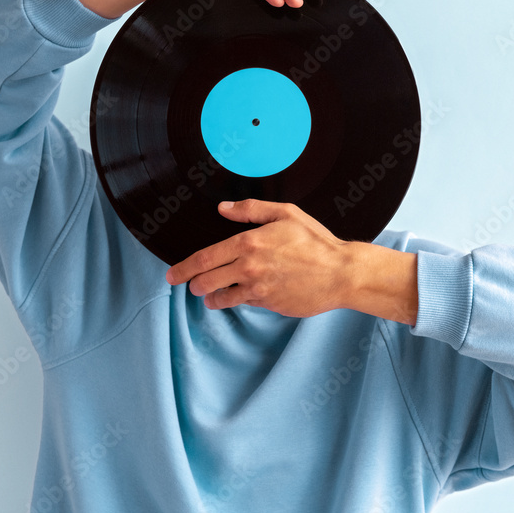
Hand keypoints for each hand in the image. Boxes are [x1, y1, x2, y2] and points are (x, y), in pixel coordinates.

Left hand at [165, 199, 353, 317]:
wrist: (341, 272)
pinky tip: (240, 295)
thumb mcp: (286, 214)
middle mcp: (248, 267)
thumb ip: (251, 208)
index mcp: (249, 242)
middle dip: (193, 284)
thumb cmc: (316, 241)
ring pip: (220, 297)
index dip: (183, 268)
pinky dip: (236, 300)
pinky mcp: (268, 304)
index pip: (204, 259)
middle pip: (205, 281)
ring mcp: (257, 289)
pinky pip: (242, 303)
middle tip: (190, 285)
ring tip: (211, 295)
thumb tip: (223, 208)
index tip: (172, 275)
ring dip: (211, 297)